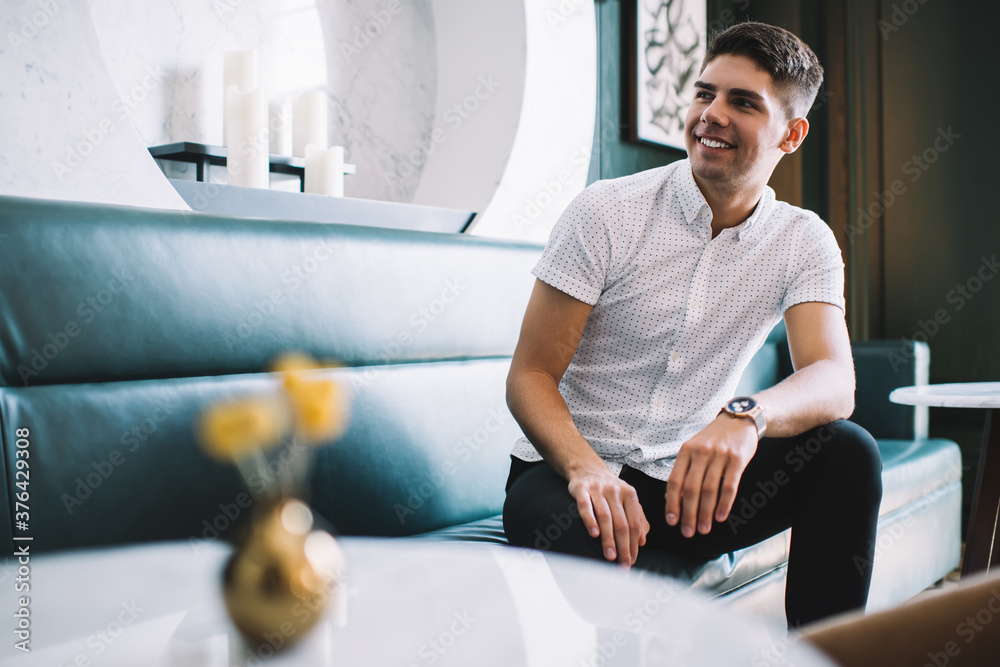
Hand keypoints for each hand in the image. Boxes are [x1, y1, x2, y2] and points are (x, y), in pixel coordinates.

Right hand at [567, 469, 649, 566]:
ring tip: (610, 556)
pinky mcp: (581, 489)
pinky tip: (594, 534)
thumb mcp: (627, 499)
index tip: (632, 560)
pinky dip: (590, 521)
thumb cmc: (610, 489)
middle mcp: (615, 490)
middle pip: (622, 522)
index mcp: (630, 494)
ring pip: (605, 516)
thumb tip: (642, 541)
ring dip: (608, 539)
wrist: (587, 469)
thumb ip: (638, 518)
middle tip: (622, 564)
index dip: (634, 544)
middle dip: (623, 546)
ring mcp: (597, 489)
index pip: (634, 523)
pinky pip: (585, 506)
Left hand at [665, 415, 757, 536]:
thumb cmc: (713, 439)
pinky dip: (724, 503)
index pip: (674, 481)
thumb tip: (672, 498)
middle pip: (690, 489)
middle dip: (688, 513)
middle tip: (688, 531)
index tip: (671, 521)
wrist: (739, 420)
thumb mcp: (693, 447)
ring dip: (705, 512)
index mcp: (685, 451)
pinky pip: (729, 485)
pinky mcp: (737, 459)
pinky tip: (721, 517)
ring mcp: (719, 455)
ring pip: (709, 489)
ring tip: (704, 529)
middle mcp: (700, 453)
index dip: (672, 503)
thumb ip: (684, 469)